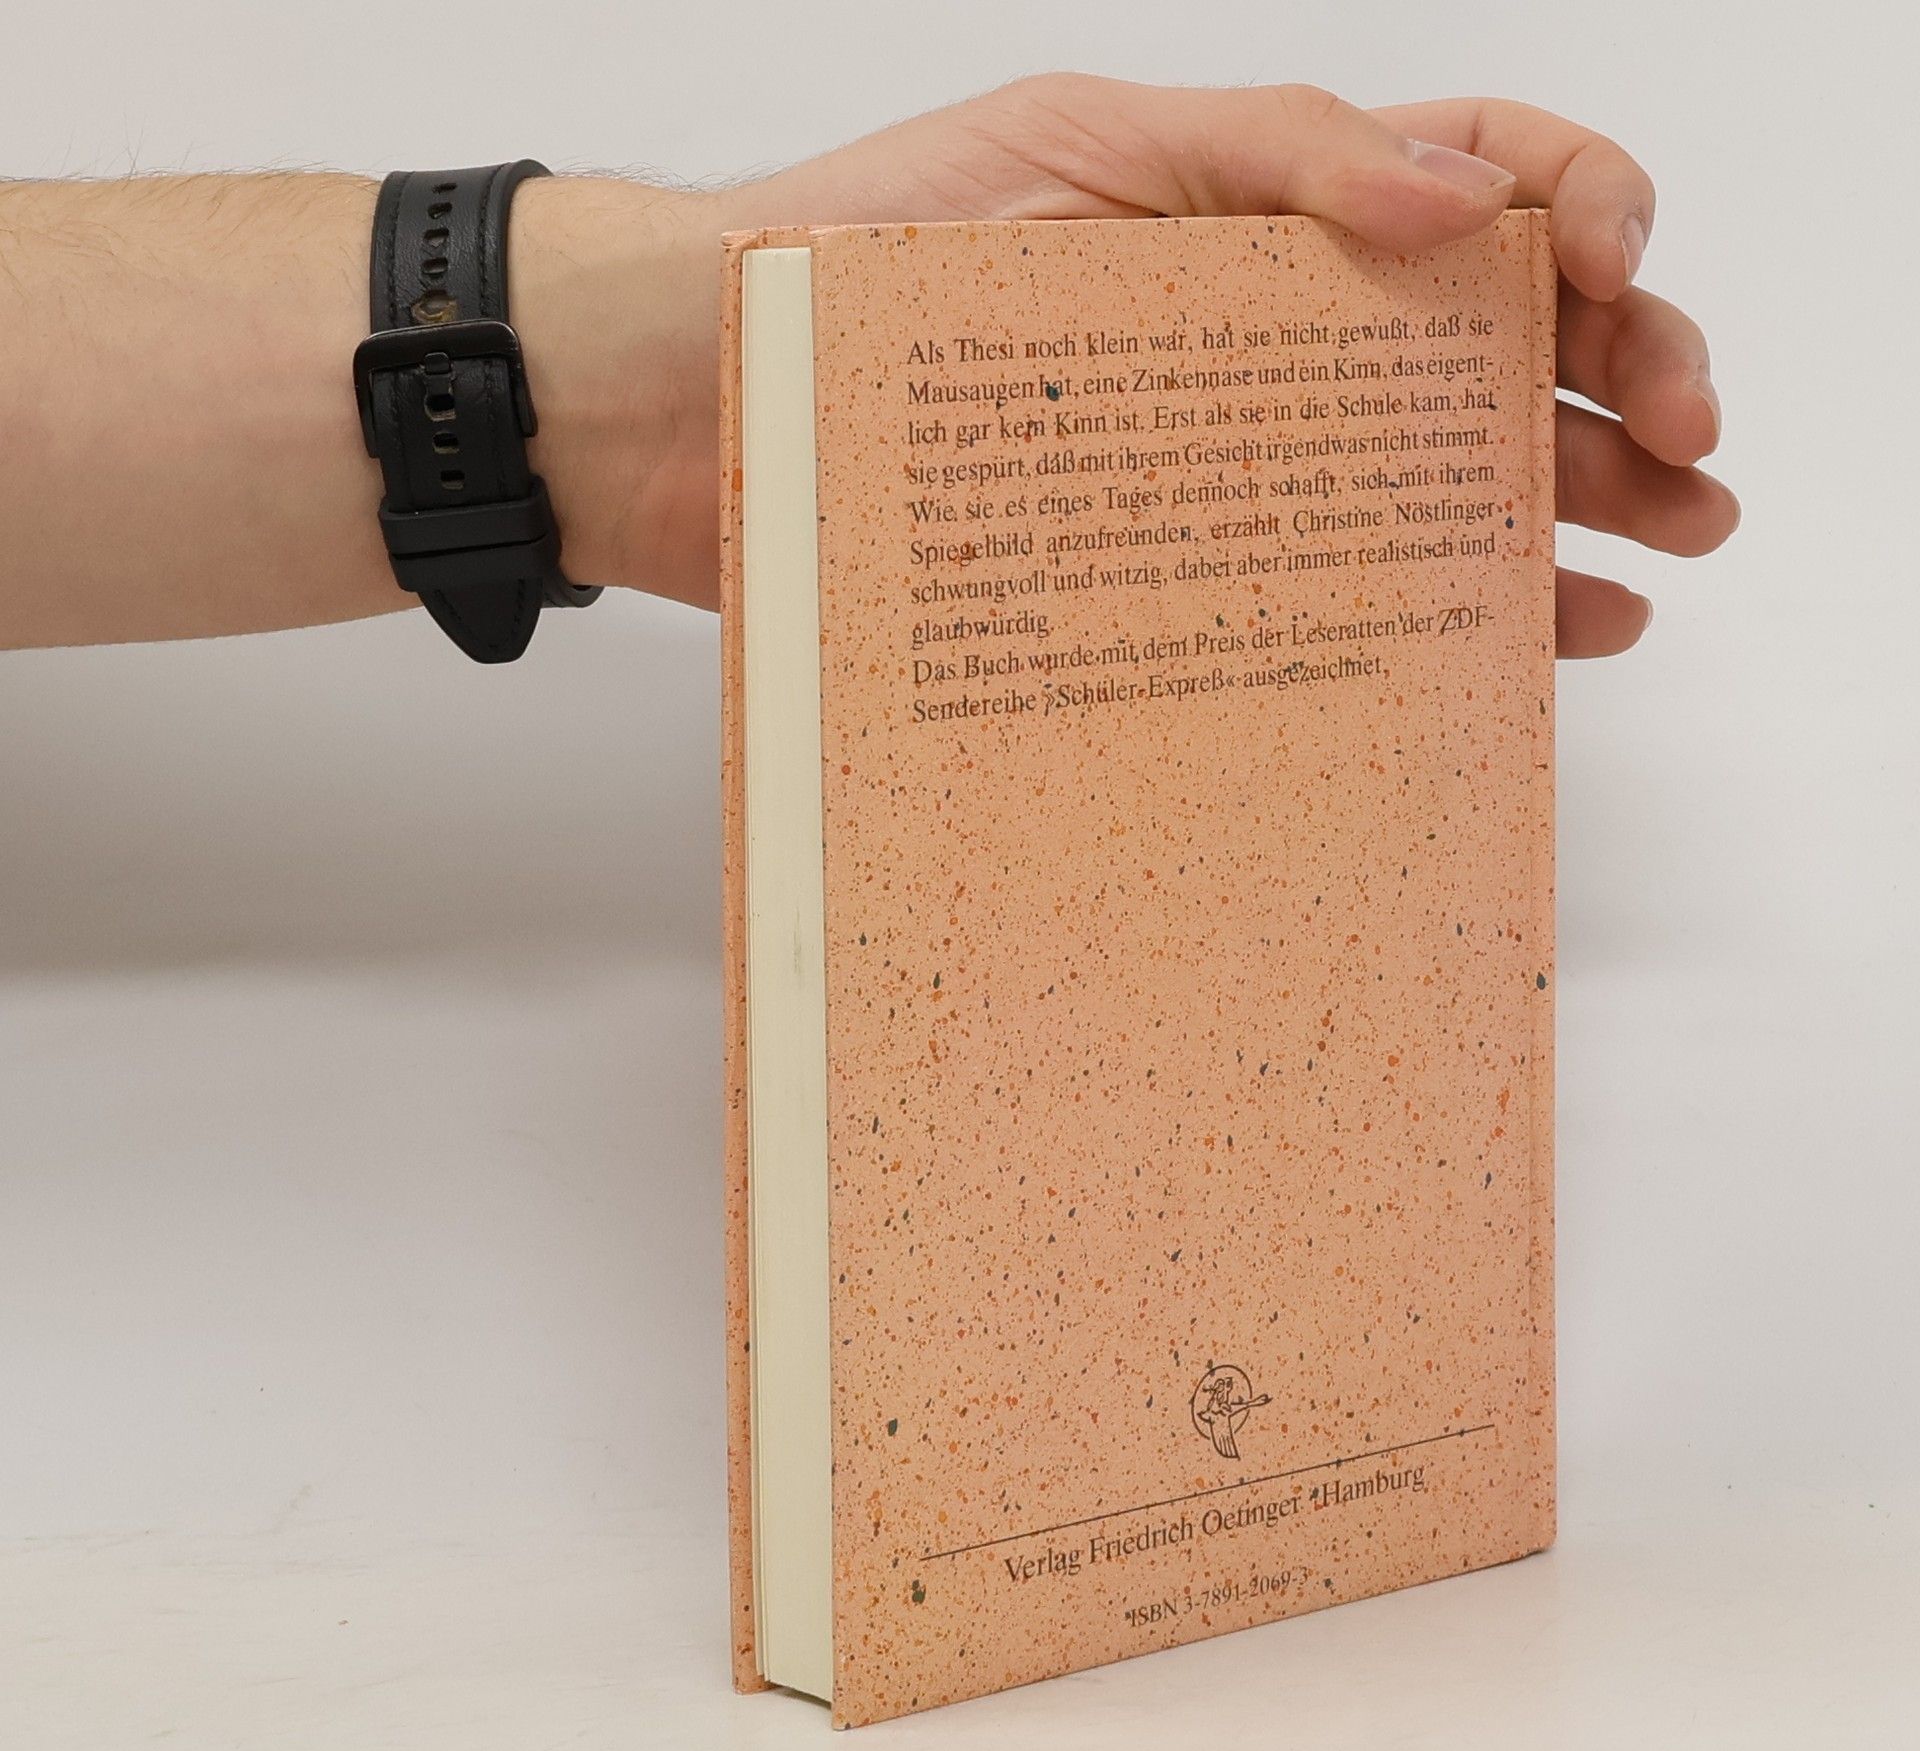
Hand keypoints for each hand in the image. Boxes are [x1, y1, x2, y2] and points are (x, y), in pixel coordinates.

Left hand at [609, 76, 1736, 654]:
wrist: (699, 406)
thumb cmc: (855, 258)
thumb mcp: (1066, 150)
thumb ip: (1271, 158)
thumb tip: (1463, 199)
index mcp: (1257, 202)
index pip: (1479, 178)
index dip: (1587, 208)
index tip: (1621, 277)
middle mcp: (1262, 331)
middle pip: (1491, 338)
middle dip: (1624, 377)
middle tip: (1693, 458)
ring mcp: (1223, 458)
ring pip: (1435, 469)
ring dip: (1569, 499)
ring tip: (1668, 543)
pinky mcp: (1168, 572)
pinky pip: (1331, 586)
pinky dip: (1441, 604)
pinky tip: (1535, 628)